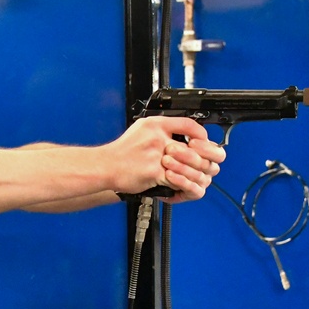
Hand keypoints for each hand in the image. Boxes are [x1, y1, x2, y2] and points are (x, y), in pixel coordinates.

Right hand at [108, 116, 225, 200]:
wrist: (106, 166)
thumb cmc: (122, 151)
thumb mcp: (142, 129)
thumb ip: (161, 129)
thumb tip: (180, 132)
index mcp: (155, 124)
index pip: (188, 124)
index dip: (200, 133)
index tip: (202, 141)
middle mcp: (157, 137)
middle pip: (192, 148)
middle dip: (200, 159)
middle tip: (203, 164)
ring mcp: (156, 155)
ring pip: (186, 165)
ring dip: (191, 173)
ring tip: (192, 175)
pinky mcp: (153, 172)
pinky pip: (175, 179)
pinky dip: (179, 183)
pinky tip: (179, 183)